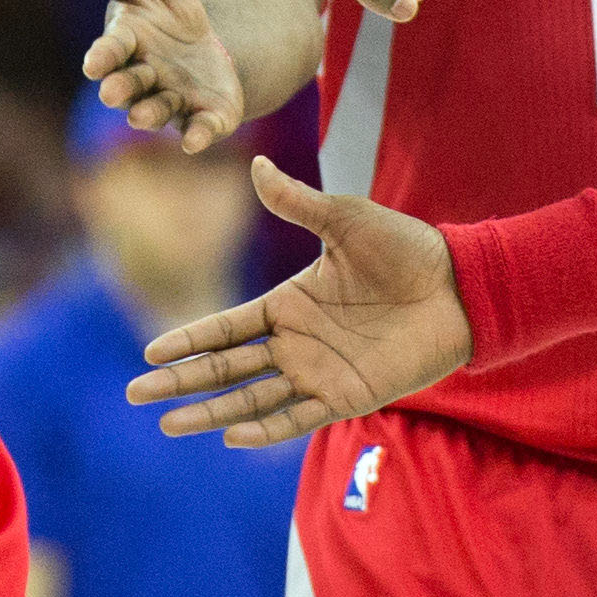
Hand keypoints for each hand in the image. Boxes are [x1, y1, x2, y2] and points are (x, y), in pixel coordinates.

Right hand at [53, 0, 246, 149]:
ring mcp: (173, 99)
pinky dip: (197, 135)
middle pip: (129, 86)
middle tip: (111, 92)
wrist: (211, 42)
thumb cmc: (165, 10)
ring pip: (158, 110)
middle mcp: (144, 78)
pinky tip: (195, 142)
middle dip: (121, 89)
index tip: (92, 63)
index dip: (102, 57)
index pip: (110, 51)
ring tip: (141, 116)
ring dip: (149, 113)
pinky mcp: (204, 115)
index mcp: (126, 45)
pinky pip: (200, 128)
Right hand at [131, 158, 469, 446]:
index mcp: (288, 303)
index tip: (150, 352)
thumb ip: (297, 203)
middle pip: (226, 367)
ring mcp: (318, 373)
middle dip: (181, 381)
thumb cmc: (406, 249)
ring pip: (251, 399)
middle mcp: (295, 343)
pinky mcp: (348, 397)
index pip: (225, 328)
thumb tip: (256, 163)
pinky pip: (298, 418)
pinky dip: (264, 429)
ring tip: (168, 422)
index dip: (188, 340)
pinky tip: (231, 434)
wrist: (461, 286)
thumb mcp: (345, 219)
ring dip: (210, 411)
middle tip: (135, 393)